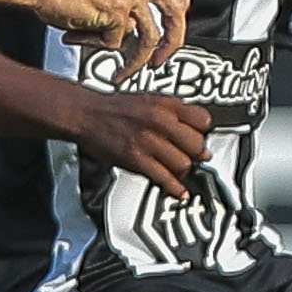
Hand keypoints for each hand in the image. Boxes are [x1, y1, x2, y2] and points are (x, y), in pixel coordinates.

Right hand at [27, 0, 187, 76]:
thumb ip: (123, 4)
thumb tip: (131, 30)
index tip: (179, 16)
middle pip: (175, 10)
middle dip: (174, 39)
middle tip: (164, 57)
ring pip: (150, 35)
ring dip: (139, 60)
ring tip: (126, 72)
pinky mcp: (115, 11)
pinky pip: (116, 42)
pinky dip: (98, 46)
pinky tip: (81, 39)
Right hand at [71, 87, 211, 197]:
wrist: (87, 114)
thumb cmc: (117, 108)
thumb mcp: (151, 99)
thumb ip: (175, 111)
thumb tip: (197, 127)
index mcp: (166, 104)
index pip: (203, 120)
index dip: (204, 132)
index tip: (202, 138)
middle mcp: (160, 121)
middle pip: (197, 145)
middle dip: (198, 154)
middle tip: (194, 158)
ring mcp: (148, 141)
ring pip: (184, 163)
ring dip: (185, 171)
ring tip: (181, 171)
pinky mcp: (136, 159)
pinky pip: (164, 177)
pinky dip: (175, 188)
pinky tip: (180, 192)